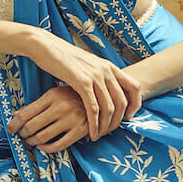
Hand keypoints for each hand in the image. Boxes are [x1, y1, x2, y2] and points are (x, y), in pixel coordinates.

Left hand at [7, 86, 89, 151]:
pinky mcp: (80, 131)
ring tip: (31, 141)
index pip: (25, 113)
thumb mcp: (54, 94)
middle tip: (22, 135)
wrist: (100, 98)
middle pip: (32, 126)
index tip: (10, 129)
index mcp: (52, 96)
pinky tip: (42, 146)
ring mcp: (71, 120)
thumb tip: (16, 115)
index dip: (14, 124)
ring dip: (33, 142)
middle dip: (23, 134)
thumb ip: (37, 105)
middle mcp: (61, 107)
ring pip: (43, 137)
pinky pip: (58, 145)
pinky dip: (46, 149)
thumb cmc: (72, 96)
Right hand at [21, 31, 141, 140]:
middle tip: (109, 132)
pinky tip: (91, 132)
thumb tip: (104, 90)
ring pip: (109, 108)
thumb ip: (99, 76)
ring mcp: (95, 76)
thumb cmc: (64, 57)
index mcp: (109, 66)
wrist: (46, 46)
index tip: (128, 116)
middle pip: (122, 102)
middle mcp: (106, 70)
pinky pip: (93, 108)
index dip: (135, 104)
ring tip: (99, 135)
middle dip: (117, 121)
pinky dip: (94, 123)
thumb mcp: (88, 64)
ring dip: (105, 126)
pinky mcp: (82, 82)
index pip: (134, 86)